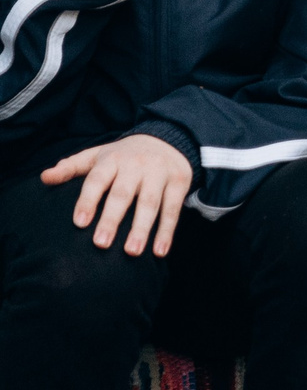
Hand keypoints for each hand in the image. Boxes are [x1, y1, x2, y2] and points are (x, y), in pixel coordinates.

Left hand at [41, 133, 192, 255]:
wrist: (168, 138)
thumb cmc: (124, 155)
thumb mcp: (97, 156)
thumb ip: (71, 167)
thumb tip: (44, 178)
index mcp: (112, 159)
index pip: (97, 180)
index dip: (88, 200)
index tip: (79, 223)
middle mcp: (136, 164)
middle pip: (123, 194)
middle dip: (112, 219)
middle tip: (101, 244)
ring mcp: (160, 173)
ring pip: (150, 203)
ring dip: (142, 228)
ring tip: (132, 252)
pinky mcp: (179, 181)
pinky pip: (173, 208)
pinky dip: (167, 230)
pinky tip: (159, 251)